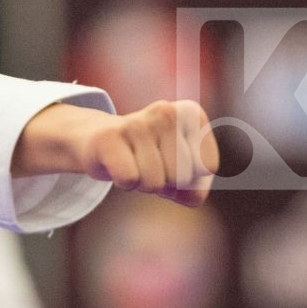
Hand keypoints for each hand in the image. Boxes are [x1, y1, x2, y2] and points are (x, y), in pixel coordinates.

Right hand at [14, 99, 218, 207]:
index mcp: (190, 114)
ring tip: (133, 163)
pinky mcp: (108, 137)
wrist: (99, 139)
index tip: (172, 161)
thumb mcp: (181, 171)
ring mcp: (136, 123)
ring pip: (155, 183)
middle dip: (166, 182)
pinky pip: (129, 180)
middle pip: (181, 177)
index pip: (207, 166)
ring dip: (143, 183)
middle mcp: (166, 112)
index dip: (190, 176)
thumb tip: (192, 195)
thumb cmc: (148, 157)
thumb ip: (196, 190)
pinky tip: (117, 165)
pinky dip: (124, 183)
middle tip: (149, 163)